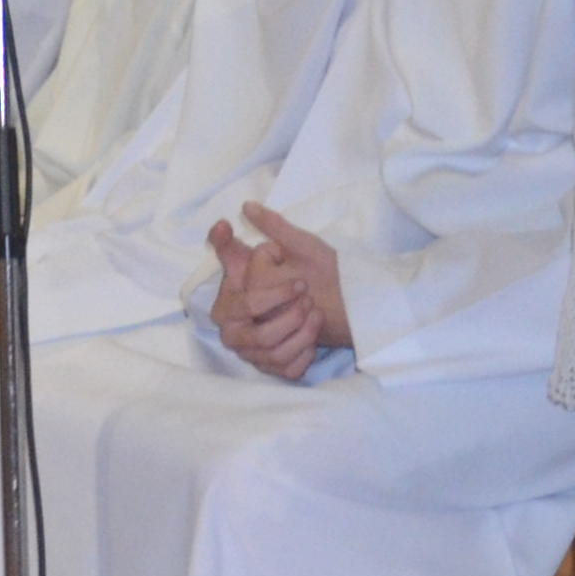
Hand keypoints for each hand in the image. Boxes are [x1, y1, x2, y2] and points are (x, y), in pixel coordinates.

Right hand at [206, 205, 349, 381]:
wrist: (344, 303)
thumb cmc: (315, 272)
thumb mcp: (297, 246)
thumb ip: (269, 227)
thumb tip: (247, 206)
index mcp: (230, 300)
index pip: (243, 304)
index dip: (273, 295)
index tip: (301, 283)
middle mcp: (234, 330)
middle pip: (257, 334)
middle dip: (289, 317)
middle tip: (310, 299)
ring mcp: (254, 352)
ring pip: (273, 353)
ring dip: (301, 334)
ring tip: (316, 315)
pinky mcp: (273, 369)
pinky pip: (286, 368)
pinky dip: (304, 354)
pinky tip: (315, 341)